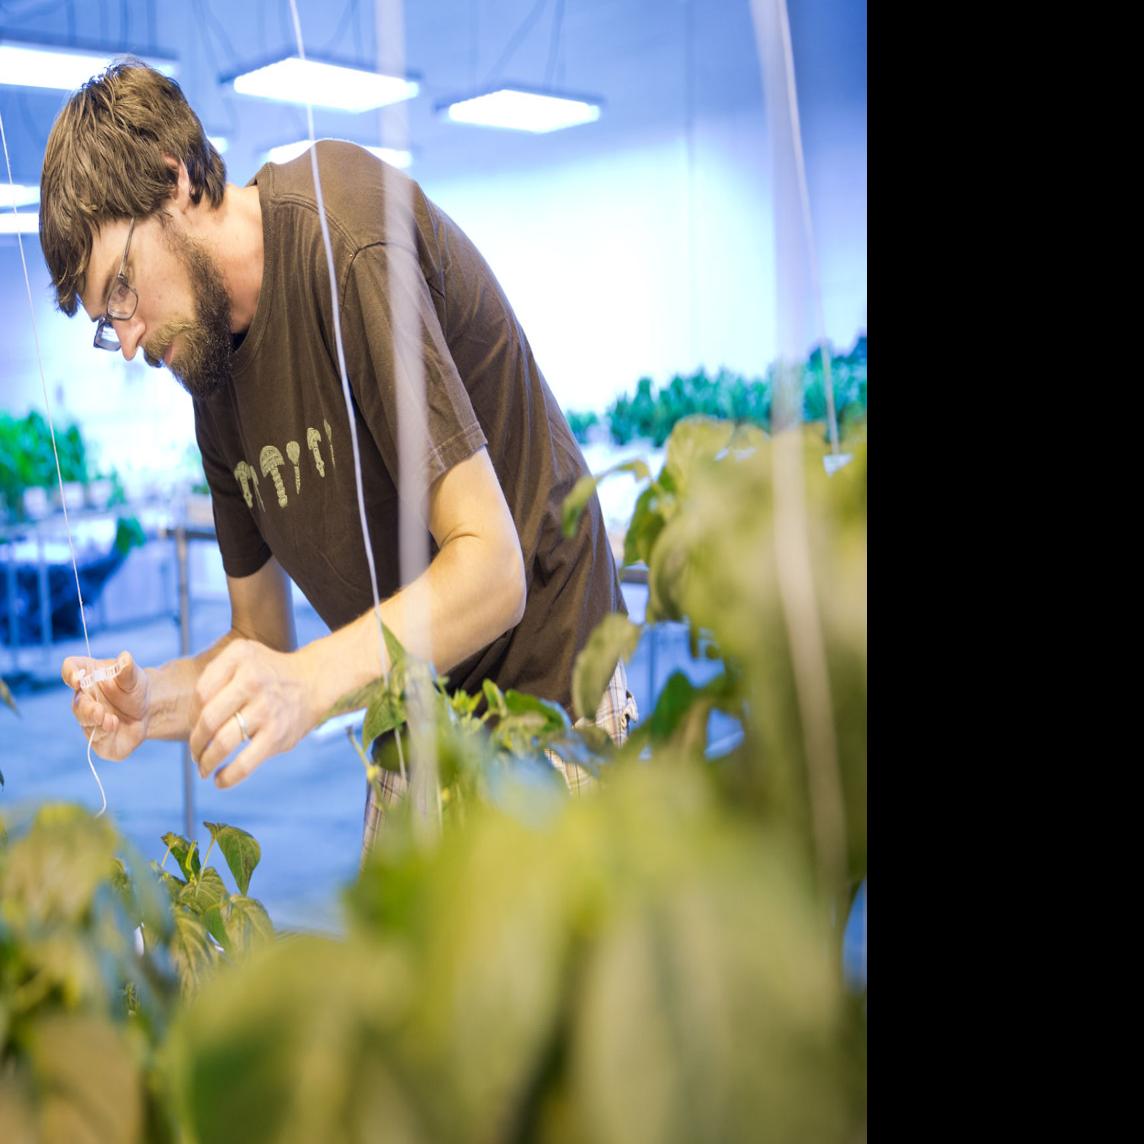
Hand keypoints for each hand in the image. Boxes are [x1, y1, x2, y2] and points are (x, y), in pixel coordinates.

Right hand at [62, 651, 149, 760]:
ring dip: (95, 721)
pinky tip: (114, 726)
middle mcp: (82, 698)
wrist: (146, 711)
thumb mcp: (134, 676)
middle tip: (98, 709)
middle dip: (85, 708)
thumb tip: (125, 657)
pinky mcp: (98, 739)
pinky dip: (104, 735)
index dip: (70, 673)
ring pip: (85, 722)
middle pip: (77, 702)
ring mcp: (87, 719)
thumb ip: (128, 669)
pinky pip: (97, 740)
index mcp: (86, 675)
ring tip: (110, 719)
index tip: (77, 679)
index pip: (70, 668)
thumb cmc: (133, 689)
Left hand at [189, 639, 319, 787]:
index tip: (196, 726)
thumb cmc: (267, 673)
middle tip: (195, 752)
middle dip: (195, 742)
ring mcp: (266, 708)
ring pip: (223, 742)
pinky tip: (219, 780)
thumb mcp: (242, 656)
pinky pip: (245, 763)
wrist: (313, 681)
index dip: (192, 714)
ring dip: (206, 761)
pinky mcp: (277, 734)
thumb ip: (214, 676)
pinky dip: (228, 777)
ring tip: (203, 767)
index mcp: (240, 657)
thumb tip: (189, 720)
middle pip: (208, 719)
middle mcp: (253, 680)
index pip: (201, 692)